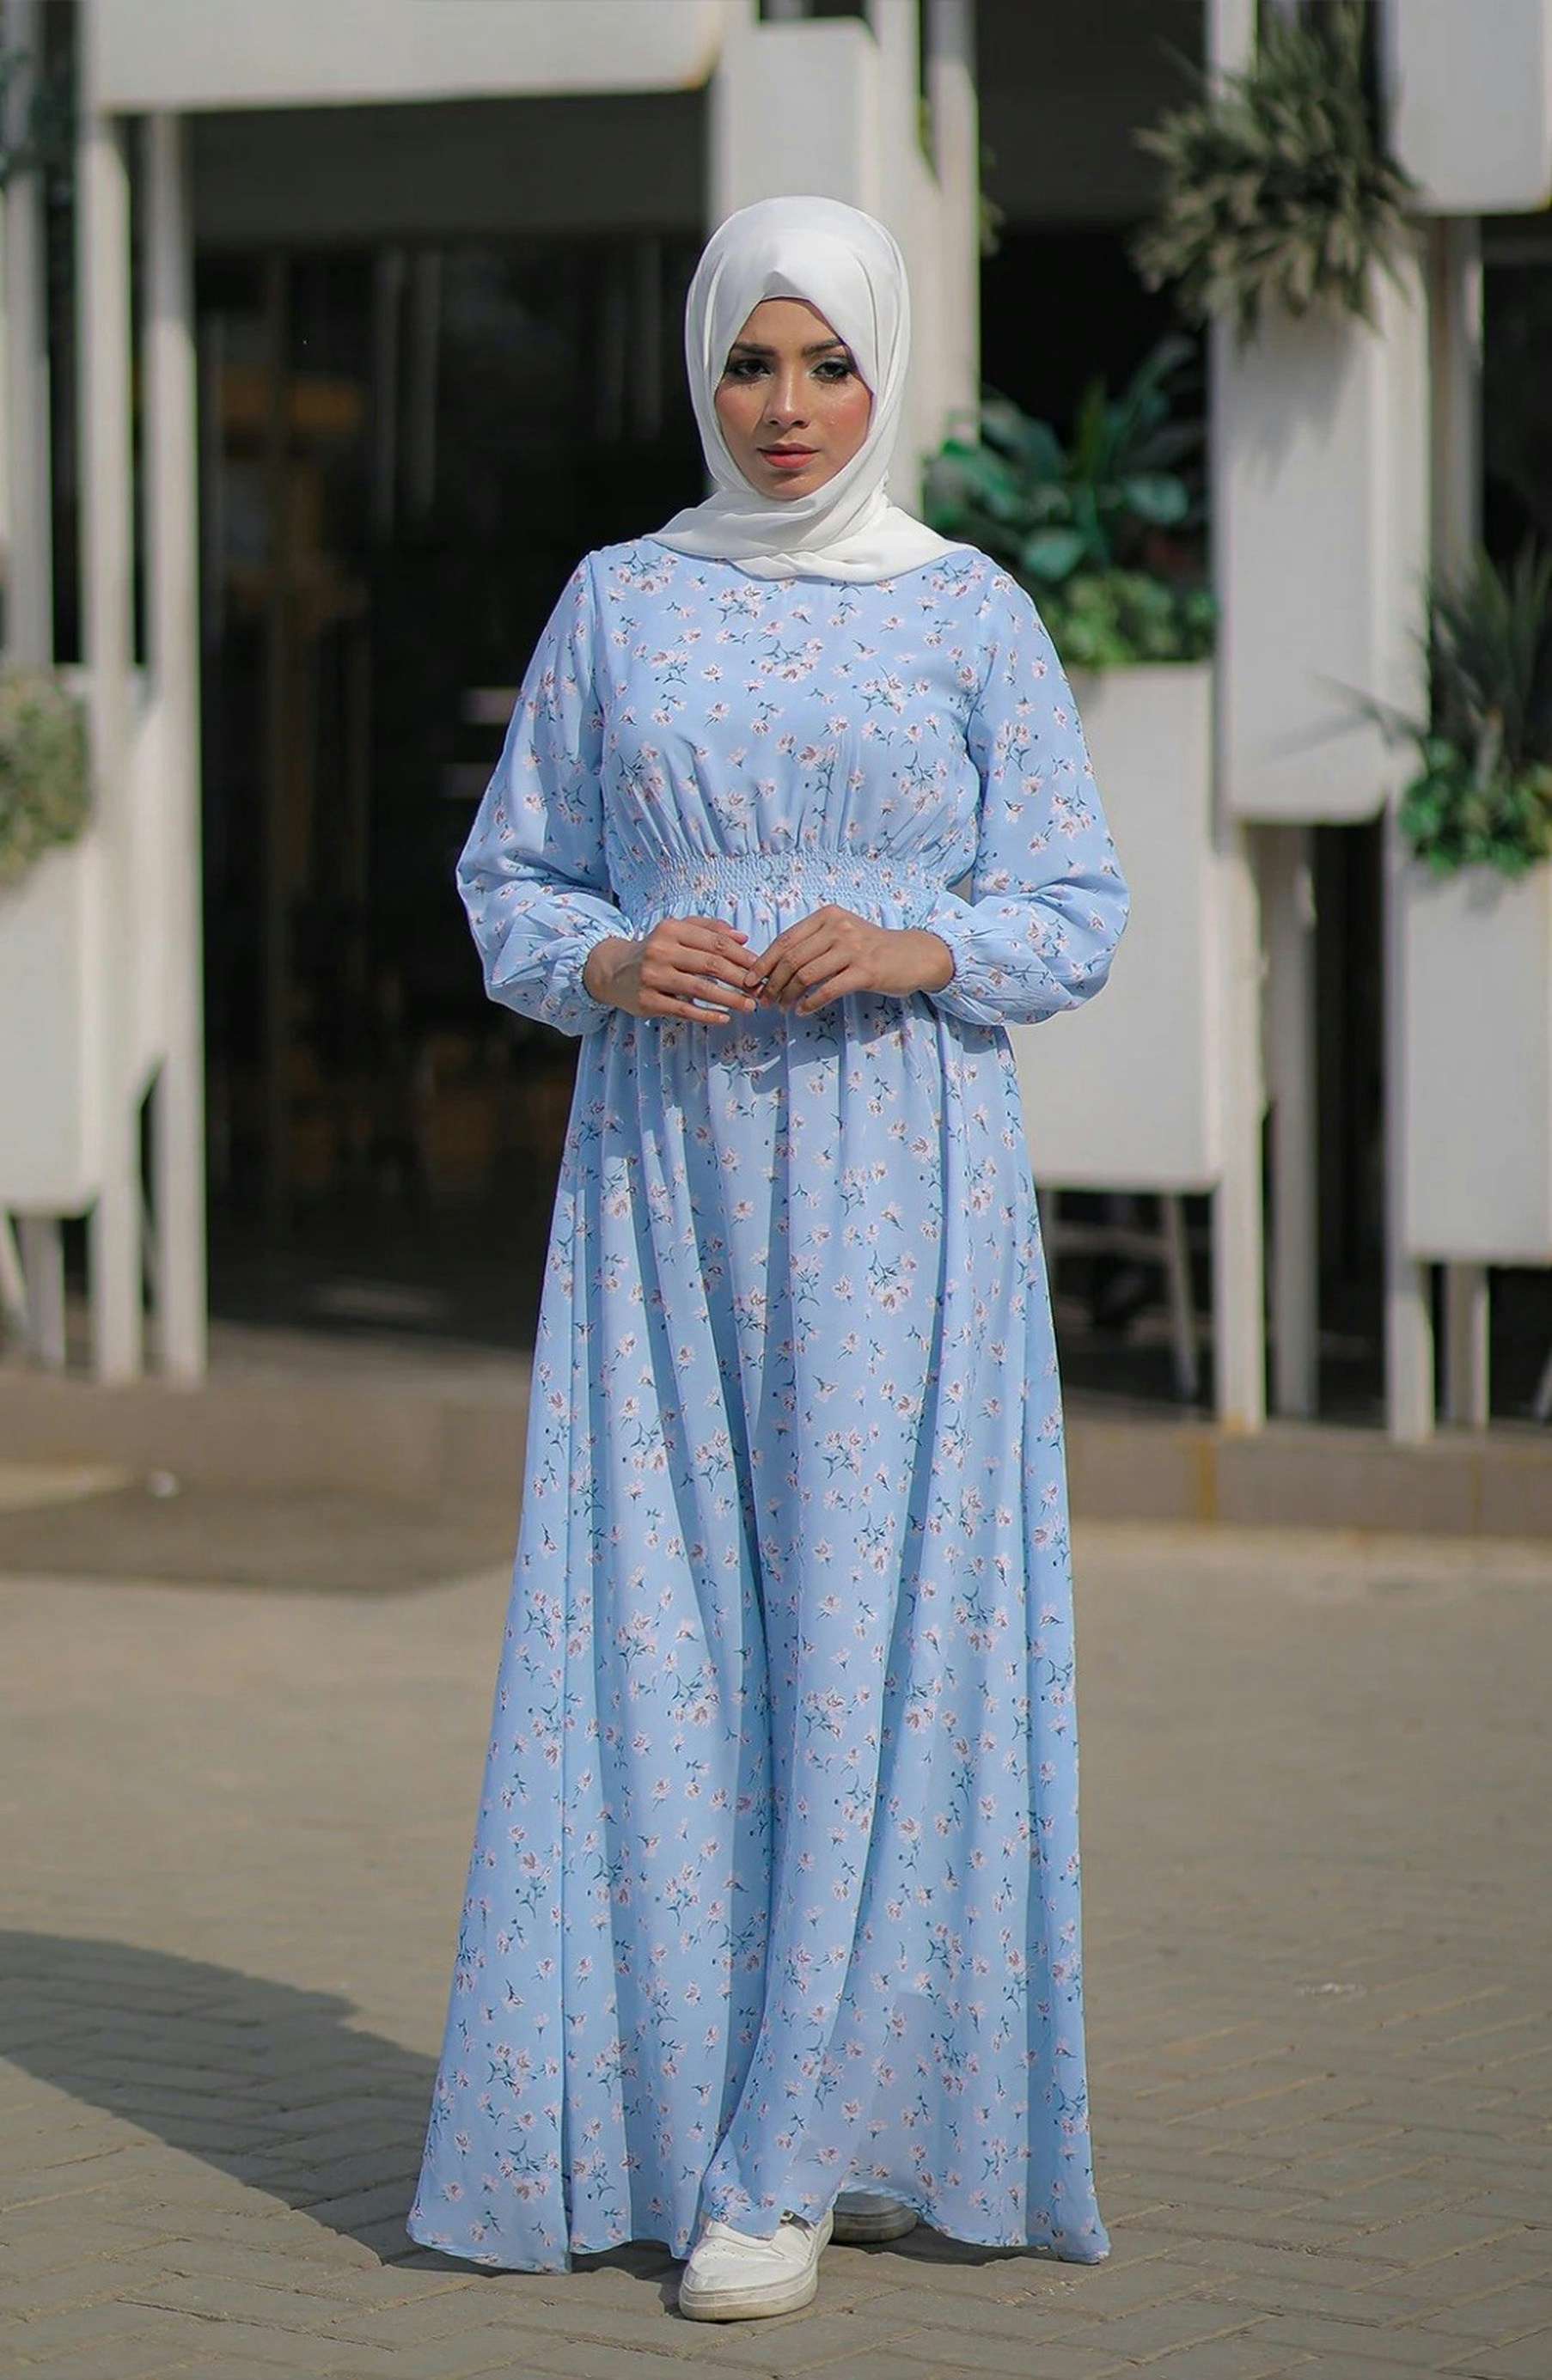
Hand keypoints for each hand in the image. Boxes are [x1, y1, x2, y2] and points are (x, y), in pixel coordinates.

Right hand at [582, 917, 760, 1021]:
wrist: (612, 970)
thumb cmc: (654, 949)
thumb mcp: (676, 931)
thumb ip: (708, 929)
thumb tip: (742, 938)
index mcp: (671, 929)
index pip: (715, 942)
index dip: (741, 956)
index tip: (760, 967)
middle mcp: (661, 950)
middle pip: (711, 965)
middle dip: (740, 979)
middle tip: (759, 989)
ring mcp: (653, 977)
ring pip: (700, 989)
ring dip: (729, 999)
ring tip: (749, 1005)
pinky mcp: (648, 1001)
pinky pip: (684, 1009)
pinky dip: (707, 1015)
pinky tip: (725, 1018)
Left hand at [751, 907, 953, 1013]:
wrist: (913, 955)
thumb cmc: (871, 947)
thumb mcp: (841, 933)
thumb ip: (812, 943)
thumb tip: (773, 966)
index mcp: (827, 916)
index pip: (785, 940)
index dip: (763, 962)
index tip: (750, 980)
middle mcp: (838, 928)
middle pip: (791, 959)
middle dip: (772, 983)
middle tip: (765, 1000)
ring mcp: (852, 949)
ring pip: (806, 975)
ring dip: (788, 995)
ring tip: (782, 1007)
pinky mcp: (865, 971)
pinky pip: (828, 989)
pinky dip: (810, 1003)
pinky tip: (803, 1010)